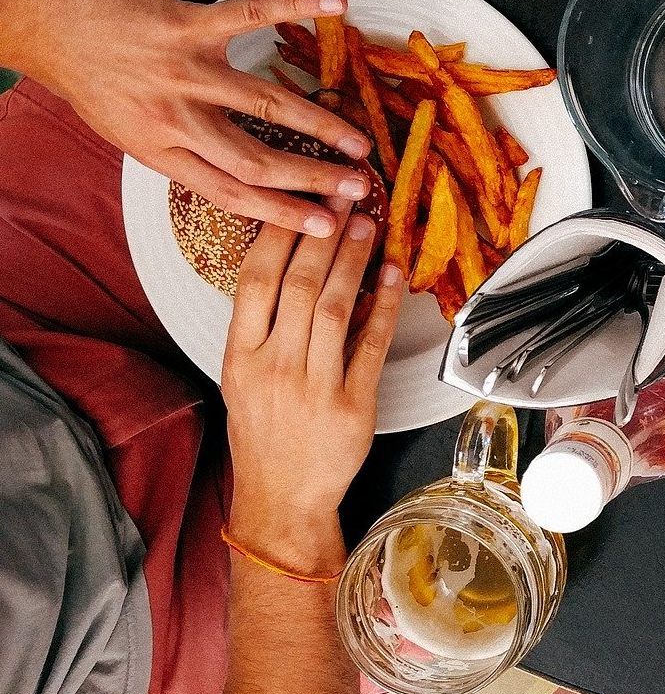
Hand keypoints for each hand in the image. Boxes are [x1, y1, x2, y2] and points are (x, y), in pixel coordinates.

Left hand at [3, 0, 372, 236]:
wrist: (33, 18)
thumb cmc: (80, 68)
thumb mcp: (122, 125)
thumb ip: (174, 141)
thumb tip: (225, 158)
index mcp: (158, 150)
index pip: (230, 192)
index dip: (283, 213)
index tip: (324, 226)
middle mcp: (172, 118)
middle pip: (256, 160)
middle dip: (314, 179)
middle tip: (358, 188)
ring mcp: (180, 72)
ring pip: (264, 105)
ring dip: (320, 124)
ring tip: (358, 139)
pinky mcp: (182, 26)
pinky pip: (249, 17)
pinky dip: (296, 7)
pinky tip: (334, 5)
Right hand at [222, 205, 402, 569]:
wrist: (282, 498)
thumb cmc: (264, 432)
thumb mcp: (244, 376)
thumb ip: (264, 325)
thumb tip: (298, 263)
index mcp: (240, 356)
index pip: (255, 280)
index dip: (280, 234)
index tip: (300, 200)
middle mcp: (274, 367)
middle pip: (300, 285)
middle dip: (324, 234)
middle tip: (344, 196)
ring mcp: (315, 386)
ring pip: (337, 307)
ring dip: (355, 260)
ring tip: (367, 224)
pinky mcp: (353, 405)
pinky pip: (373, 344)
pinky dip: (386, 306)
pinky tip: (394, 275)